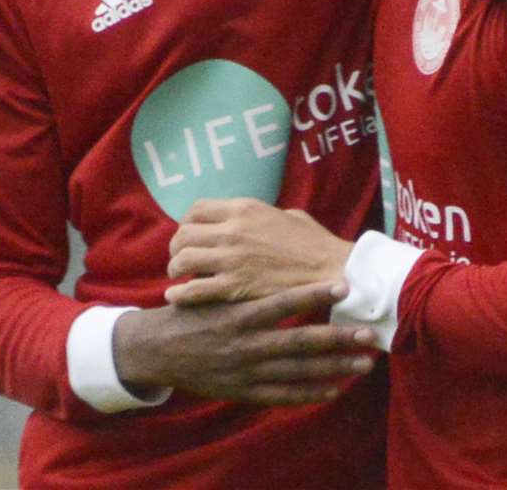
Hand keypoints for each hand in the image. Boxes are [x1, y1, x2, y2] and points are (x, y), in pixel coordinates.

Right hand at [113, 281, 377, 405]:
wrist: (158, 349)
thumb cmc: (190, 312)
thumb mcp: (212, 289)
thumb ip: (242, 276)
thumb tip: (271, 248)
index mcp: (239, 315)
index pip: (282, 303)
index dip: (313, 295)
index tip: (343, 286)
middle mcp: (246, 345)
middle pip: (299, 343)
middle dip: (337, 340)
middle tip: (369, 336)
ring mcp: (247, 372)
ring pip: (298, 373)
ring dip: (334, 368)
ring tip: (364, 363)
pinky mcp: (244, 392)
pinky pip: (283, 396)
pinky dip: (310, 393)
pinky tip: (335, 389)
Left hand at [165, 197, 352, 305]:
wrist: (331, 270)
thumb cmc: (314, 244)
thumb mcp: (288, 216)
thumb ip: (264, 215)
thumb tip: (257, 220)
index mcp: (244, 209)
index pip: (197, 209)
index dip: (187, 223)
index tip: (190, 234)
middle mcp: (232, 231)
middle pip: (184, 234)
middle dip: (177, 247)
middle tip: (180, 258)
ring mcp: (232, 259)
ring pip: (183, 259)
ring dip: (176, 268)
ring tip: (178, 277)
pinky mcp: (234, 287)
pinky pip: (194, 290)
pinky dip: (180, 294)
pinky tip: (175, 297)